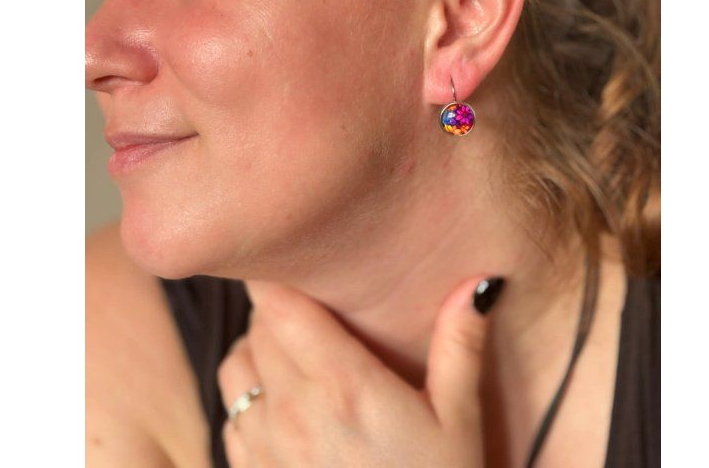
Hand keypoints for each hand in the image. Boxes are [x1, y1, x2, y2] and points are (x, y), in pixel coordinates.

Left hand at [216, 274, 503, 466]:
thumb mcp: (458, 419)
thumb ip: (460, 345)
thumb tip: (479, 282)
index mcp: (343, 385)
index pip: (281, 303)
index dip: (279, 275)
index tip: (295, 262)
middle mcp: (292, 410)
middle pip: (258, 325)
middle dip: (281, 309)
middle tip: (317, 311)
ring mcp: (265, 446)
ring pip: (236, 363)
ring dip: (259, 349)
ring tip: (299, 355)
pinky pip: (229, 412)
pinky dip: (248, 394)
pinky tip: (287, 404)